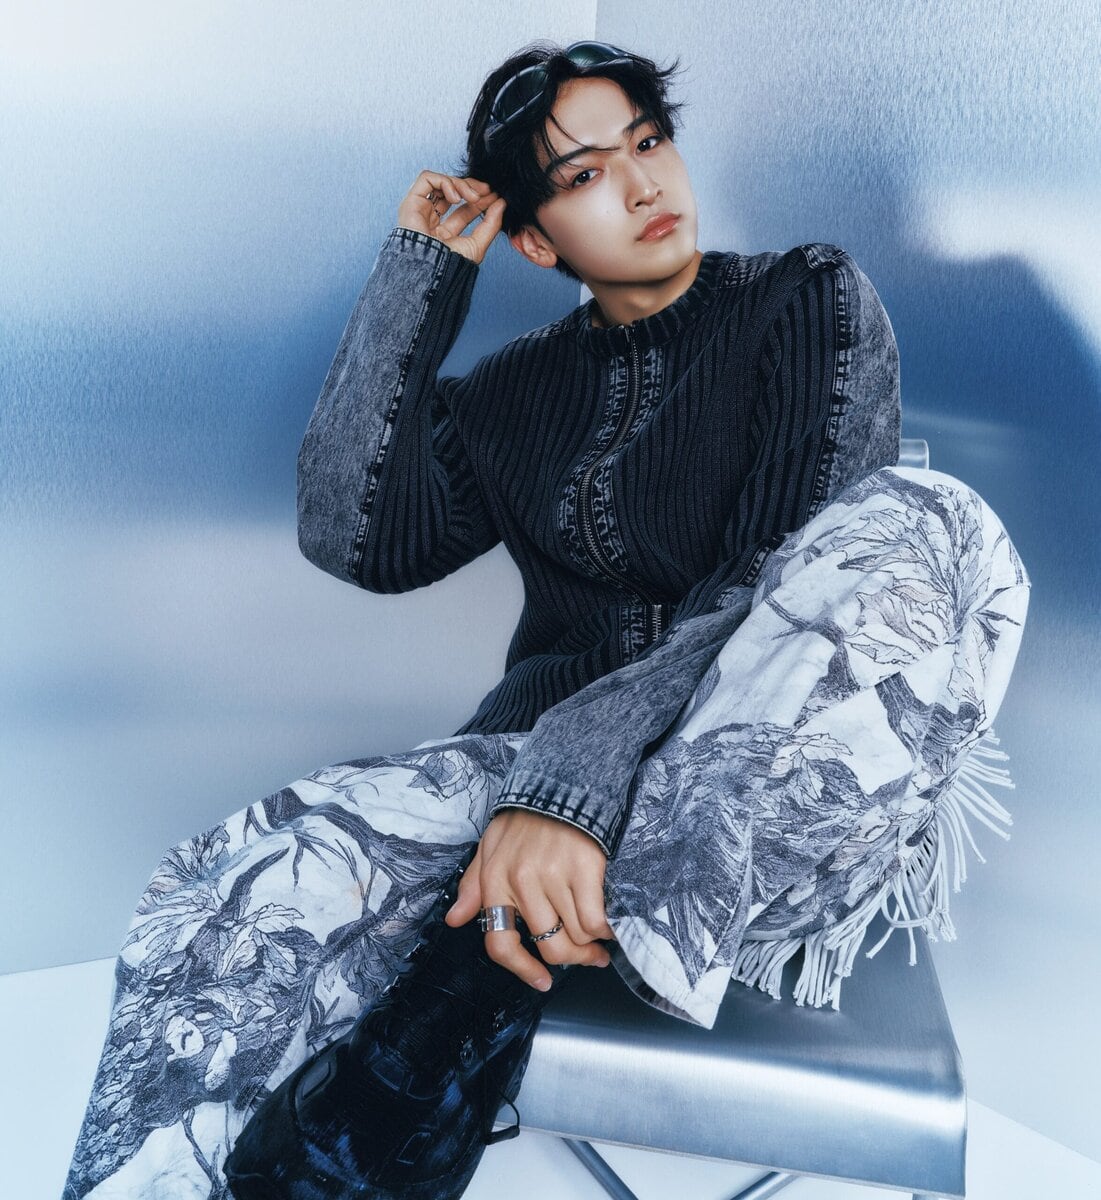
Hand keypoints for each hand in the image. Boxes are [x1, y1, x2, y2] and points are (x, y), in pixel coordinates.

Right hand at [396, 170, 505, 265]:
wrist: (431, 268)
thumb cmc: (450, 265)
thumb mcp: (478, 244)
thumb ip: (491, 224)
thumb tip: (501, 203)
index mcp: (445, 235)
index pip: (464, 210)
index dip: (480, 200)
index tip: (495, 196)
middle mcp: (431, 221)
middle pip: (454, 193)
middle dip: (472, 187)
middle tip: (486, 190)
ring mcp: (420, 211)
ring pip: (442, 183)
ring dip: (461, 185)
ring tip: (472, 197)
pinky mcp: (411, 201)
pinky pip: (428, 178)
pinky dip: (445, 182)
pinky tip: (456, 197)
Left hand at [445, 809, 614, 989]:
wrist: (559, 785)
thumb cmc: (524, 820)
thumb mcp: (489, 848)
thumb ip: (473, 887)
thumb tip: (455, 919)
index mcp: (494, 881)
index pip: (500, 943)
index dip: (523, 970)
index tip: (542, 981)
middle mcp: (521, 882)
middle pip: (549, 946)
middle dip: (573, 960)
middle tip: (588, 958)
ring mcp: (553, 876)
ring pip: (576, 936)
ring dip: (592, 944)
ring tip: (599, 938)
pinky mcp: (583, 869)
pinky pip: (596, 919)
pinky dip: (607, 929)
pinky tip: (610, 924)